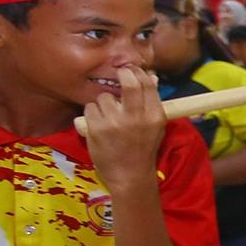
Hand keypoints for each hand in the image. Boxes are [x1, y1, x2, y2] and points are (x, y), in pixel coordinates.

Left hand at [82, 65, 166, 193]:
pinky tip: (98, 123)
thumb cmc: (143, 149)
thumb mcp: (155, 126)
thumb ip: (152, 102)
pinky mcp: (97, 128)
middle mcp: (136, 117)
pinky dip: (92, 113)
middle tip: (118, 74)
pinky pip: (90, 108)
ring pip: (104, 97)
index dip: (137, 72)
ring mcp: (115, 123)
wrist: (130, 175)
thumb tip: (152, 77)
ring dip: (104, 102)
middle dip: (122, 74)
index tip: (131, 70)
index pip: (146, 84)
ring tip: (107, 114)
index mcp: (154, 116)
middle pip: (128, 83)